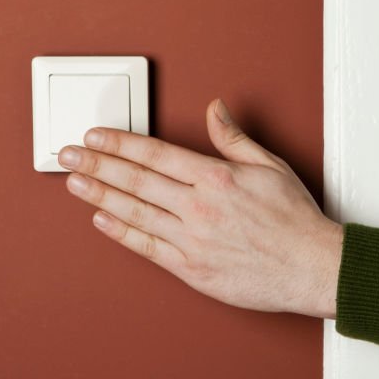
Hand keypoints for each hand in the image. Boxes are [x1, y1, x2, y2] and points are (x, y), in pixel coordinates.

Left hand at [58, 99, 342, 318]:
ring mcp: (192, 239)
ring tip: (74, 183)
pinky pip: (148, 247)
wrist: (310, 267)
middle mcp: (199, 207)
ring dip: (100, 196)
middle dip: (96, 165)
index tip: (95, 136)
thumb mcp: (270, 166)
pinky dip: (121, 233)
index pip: (155, 154)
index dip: (120, 144)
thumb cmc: (294, 220)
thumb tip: (215, 109)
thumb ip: (234, 138)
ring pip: (135, 212)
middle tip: (68, 155)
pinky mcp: (192, 269)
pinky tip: (102, 220)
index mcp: (216, 177)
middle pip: (136, 180)